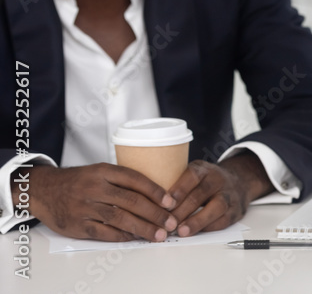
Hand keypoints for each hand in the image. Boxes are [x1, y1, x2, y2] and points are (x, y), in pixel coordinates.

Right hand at [23, 164, 176, 241]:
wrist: (44, 190)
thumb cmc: (79, 181)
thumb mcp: (99, 171)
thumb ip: (122, 180)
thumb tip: (156, 192)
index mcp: (103, 171)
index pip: (135, 179)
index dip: (156, 191)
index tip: (171, 202)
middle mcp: (95, 188)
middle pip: (131, 201)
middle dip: (155, 213)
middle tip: (171, 222)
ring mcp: (85, 207)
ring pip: (120, 218)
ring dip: (143, 228)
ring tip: (159, 234)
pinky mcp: (77, 224)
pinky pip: (104, 232)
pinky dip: (122, 236)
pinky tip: (135, 238)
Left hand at [167, 153, 273, 236]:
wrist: (239, 182)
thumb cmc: (207, 182)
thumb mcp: (193, 174)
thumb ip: (176, 183)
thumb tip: (149, 200)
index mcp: (204, 169)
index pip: (192, 176)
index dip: (178, 190)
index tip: (164, 204)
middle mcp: (218, 180)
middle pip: (201, 194)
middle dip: (182, 210)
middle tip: (167, 223)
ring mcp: (229, 194)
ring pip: (216, 207)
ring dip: (197, 220)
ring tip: (182, 231)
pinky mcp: (236, 210)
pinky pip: (223, 220)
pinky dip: (208, 227)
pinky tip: (195, 232)